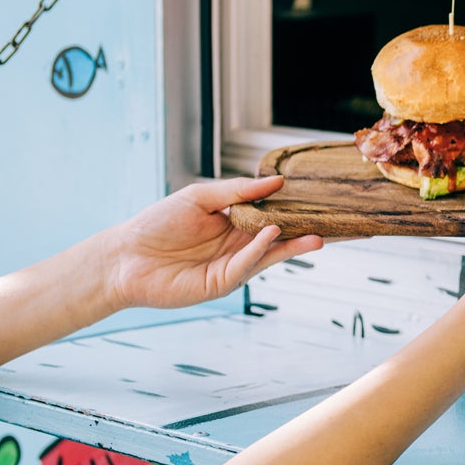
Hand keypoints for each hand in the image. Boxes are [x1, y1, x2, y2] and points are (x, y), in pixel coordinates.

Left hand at [101, 176, 323, 309]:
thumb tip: (276, 182)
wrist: (124, 257)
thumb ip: (238, 190)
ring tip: (319, 237)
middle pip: (281, 238)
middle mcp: (239, 245)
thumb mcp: (200, 196)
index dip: (297, 210)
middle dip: (309, 233)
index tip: (323, 202)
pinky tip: (272, 234)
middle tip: (339, 226)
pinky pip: (246, 264)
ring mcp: (233, 265)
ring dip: (295, 247)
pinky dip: (260, 249)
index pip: (275, 215)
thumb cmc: (157, 223)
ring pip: (270, 255)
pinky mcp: (222, 283)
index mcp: (235, 223)